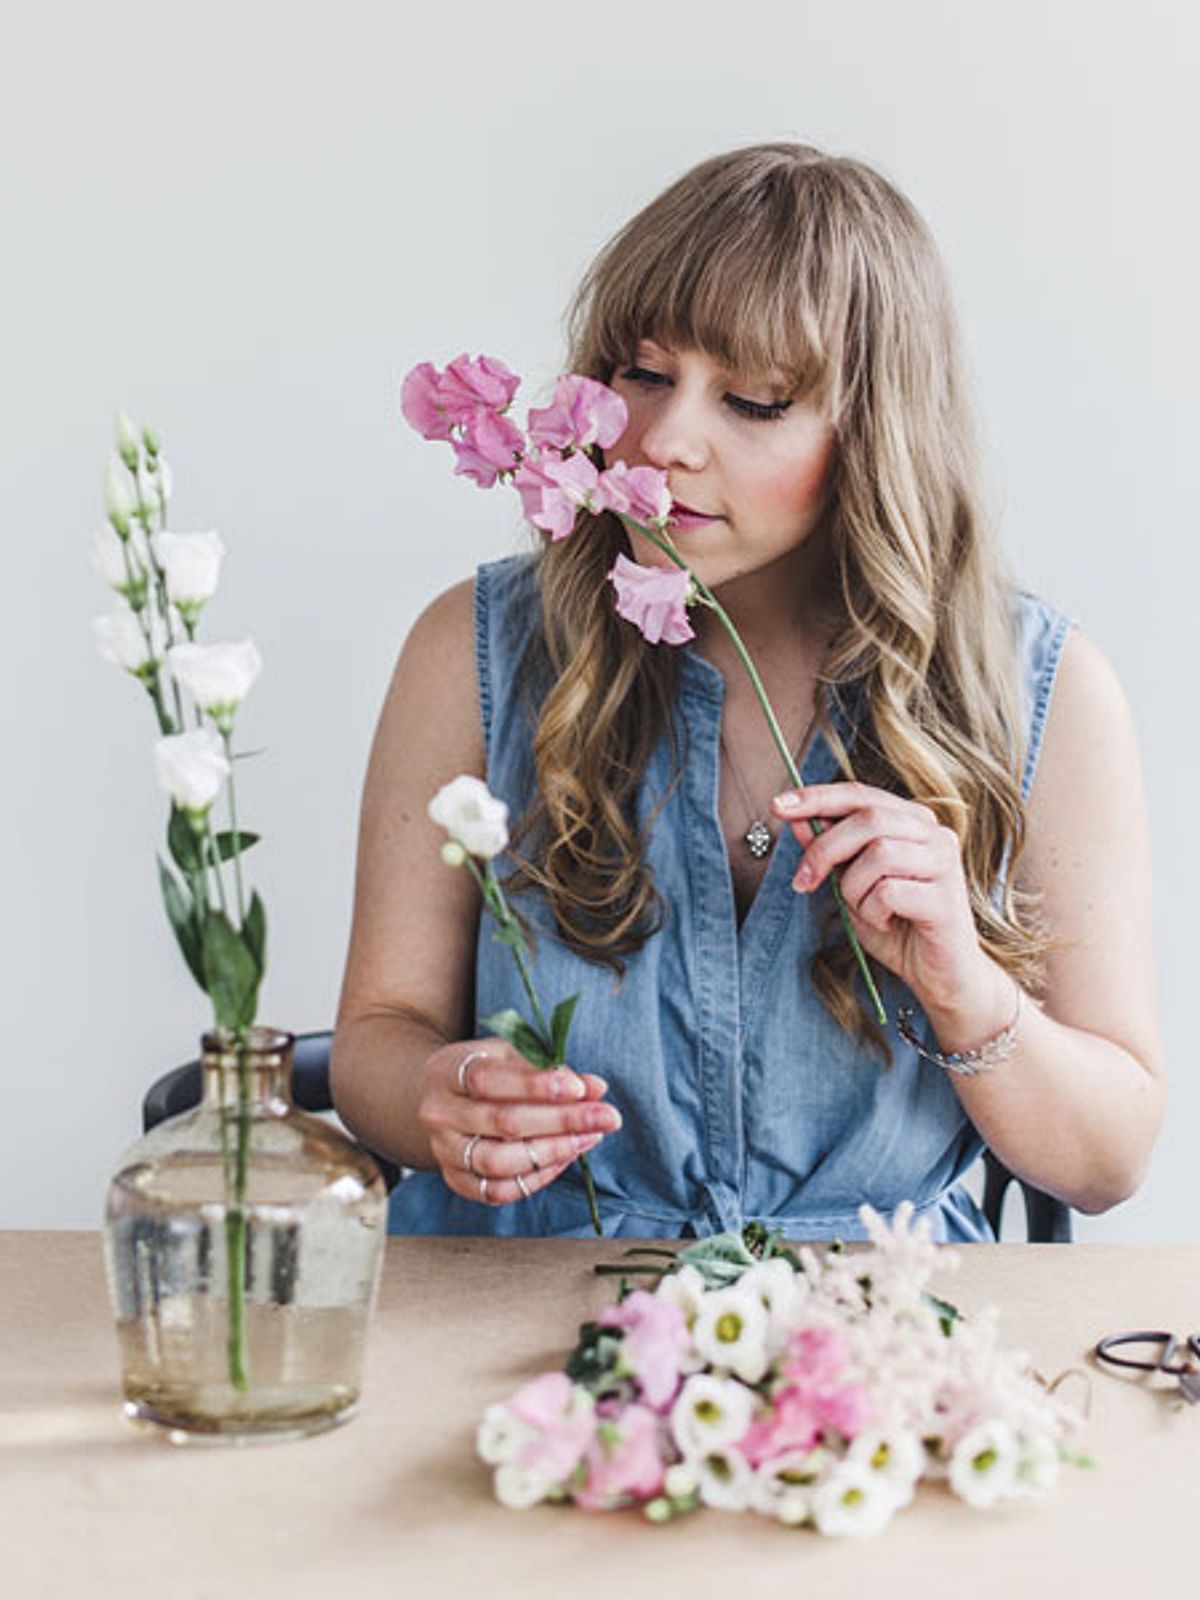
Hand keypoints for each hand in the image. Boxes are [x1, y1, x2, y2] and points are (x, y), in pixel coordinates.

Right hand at [417, 1038, 620, 1206]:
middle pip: (501, 1122)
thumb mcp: (512, 1055)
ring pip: (499, 1162)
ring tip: (588, 1138)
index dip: (537, 1085)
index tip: (580, 1088)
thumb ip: (551, 1069)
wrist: (448, 1100)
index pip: (488, 1079)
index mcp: (446, 1070)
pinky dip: (536, 1178)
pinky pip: (497, 1191)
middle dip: (561, 1120)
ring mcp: (443, 1150)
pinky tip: (564, 1157)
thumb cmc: (488, 1072)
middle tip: (606, 1118)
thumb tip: (595, 1089)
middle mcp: (438, 1112)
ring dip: (553, 1151)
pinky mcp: (455, 1180)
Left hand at [772, 782, 998, 1017]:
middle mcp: (934, 834)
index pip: (859, 794)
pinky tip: (886, 924)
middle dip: (825, 849)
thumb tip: (798, 821)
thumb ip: (830, 851)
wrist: (938, 975)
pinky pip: (889, 891)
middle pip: (868, 818)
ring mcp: (945, 863)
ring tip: (864, 909)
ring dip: (853, 888)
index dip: (816, 797)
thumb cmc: (896, 926)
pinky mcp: (946, 898)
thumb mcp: (851, 884)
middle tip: (803, 881)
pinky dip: (873, 912)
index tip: (777, 806)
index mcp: (911, 821)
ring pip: (879, 853)